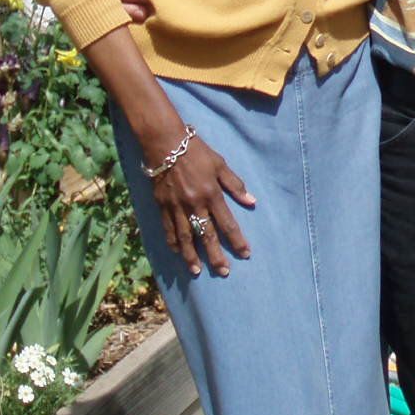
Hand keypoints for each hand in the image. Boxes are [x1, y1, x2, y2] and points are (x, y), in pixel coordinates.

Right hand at [147, 132, 256, 276]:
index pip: (228, 223)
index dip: (237, 240)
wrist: (165, 143)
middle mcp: (194, 204)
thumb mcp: (220, 164)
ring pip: (185, 237)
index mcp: (211, 194)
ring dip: (192, 256)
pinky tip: (177, 253)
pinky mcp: (162, 205)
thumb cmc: (196, 152)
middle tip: (223, 271)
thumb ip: (235, 185)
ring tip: (197, 270)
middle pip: (207, 235)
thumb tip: (252, 202)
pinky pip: (168, 228)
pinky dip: (173, 242)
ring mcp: (176, 206)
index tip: (245, 254)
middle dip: (216, 256)